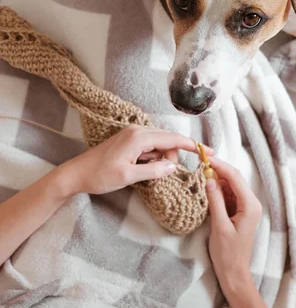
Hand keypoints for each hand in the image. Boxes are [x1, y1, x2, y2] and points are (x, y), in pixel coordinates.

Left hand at [61, 125, 211, 194]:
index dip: (191, 145)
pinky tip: (143, 169)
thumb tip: (173, 167)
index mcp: (139, 136)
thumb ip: (154, 171)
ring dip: (161, 159)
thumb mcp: (129, 177)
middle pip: (168, 140)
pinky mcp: (129, 140)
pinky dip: (153, 158)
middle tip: (164, 175)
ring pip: (159, 144)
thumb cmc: (100, 175)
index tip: (208, 152)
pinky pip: (150, 146)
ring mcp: (133, 134)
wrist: (76, 174)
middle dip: (172, 157)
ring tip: (148, 174)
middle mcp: (137, 130)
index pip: (172, 138)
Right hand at [206, 157, 261, 295]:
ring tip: (200, 176)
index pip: (235, 177)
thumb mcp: (219, 225)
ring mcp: (246, 208)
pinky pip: (228, 196)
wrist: (234, 273)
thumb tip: (209, 179)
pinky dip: (218, 191)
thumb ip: (215, 201)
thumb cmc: (227, 253)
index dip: (220, 166)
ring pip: (230, 186)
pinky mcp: (239, 212)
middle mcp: (251, 203)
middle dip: (218, 171)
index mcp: (250, 205)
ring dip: (216, 181)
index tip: (204, 158)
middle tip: (200, 165)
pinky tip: (206, 190)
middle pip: (234, 179)